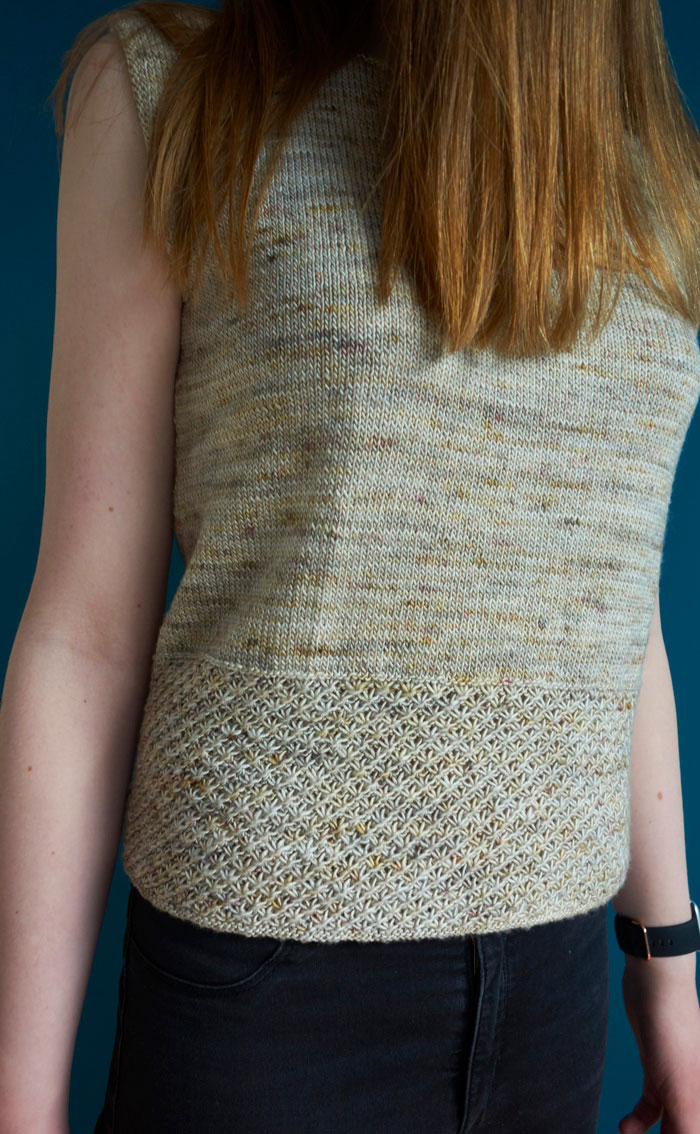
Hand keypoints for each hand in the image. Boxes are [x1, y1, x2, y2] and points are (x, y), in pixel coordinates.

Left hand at [618, 954, 699, 1133]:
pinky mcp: (658, 1073)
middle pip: (684, 1132)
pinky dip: (639, 1122)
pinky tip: (626, 1128)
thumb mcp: (684, 1098)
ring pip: (669, 1127)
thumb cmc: (676, 1038)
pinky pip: (652, 1109)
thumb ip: (688, 1132)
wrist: (655, 988)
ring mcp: (680, 1085)